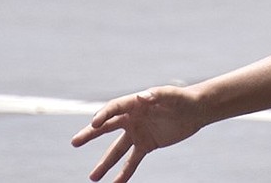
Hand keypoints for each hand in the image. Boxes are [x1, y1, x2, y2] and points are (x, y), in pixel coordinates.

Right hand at [71, 87, 202, 182]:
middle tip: (75, 142)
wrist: (195, 110)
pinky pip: (132, 161)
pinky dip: (124, 173)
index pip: (114, 108)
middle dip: (90, 134)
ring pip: (116, 150)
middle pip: (107, 127)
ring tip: (92, 178)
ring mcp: (138, 132)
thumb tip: (142, 97)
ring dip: (105, 163)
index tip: (94, 124)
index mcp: (135, 103)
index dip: (103, 115)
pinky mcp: (146, 145)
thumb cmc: (182, 98)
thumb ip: (156, 95)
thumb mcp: (171, 95)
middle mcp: (132, 118)